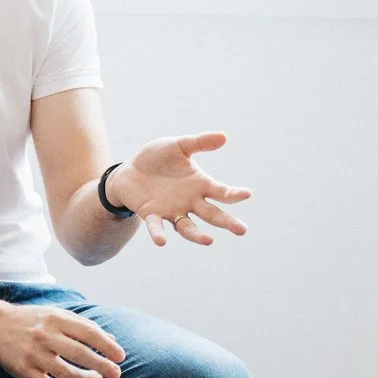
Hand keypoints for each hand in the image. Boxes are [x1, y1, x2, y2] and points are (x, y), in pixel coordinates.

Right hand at [0, 303, 124, 377]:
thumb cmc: (32, 320)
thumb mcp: (57, 315)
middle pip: (80, 353)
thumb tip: (112, 341)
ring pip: (66, 372)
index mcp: (56, 318)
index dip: (107, 346)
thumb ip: (84, 326)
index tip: (121, 356)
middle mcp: (45, 335)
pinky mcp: (24, 370)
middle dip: (102, 365)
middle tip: (116, 373)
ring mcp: (34, 354)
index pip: (88, 332)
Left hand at [108, 133, 251, 247]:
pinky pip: (157, 226)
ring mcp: (171, 211)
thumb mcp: (178, 146)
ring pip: (187, 227)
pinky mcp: (151, 215)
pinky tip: (162, 241)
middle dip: (226, 222)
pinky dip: (158, 234)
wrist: (130, 170)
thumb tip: (224, 136)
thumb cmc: (158, 158)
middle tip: (242, 230)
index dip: (233, 194)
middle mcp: (189, 202)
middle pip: (211, 214)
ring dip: (197, 235)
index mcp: (199, 185)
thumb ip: (199, 142)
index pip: (221, 192)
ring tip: (209, 241)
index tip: (247, 194)